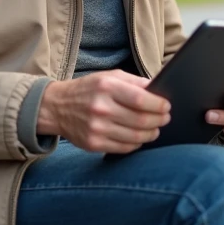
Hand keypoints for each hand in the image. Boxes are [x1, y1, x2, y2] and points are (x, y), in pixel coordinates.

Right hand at [38, 70, 171, 153]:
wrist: (56, 107)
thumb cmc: (88, 90)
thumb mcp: (109, 76)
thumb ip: (134, 82)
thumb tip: (158, 90)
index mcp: (106, 87)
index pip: (141, 99)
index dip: (158, 105)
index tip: (166, 106)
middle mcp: (101, 108)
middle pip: (141, 120)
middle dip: (158, 120)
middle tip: (165, 119)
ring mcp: (96, 128)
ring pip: (135, 137)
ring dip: (151, 134)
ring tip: (155, 129)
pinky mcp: (93, 144)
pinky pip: (124, 148)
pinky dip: (136, 144)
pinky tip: (139, 138)